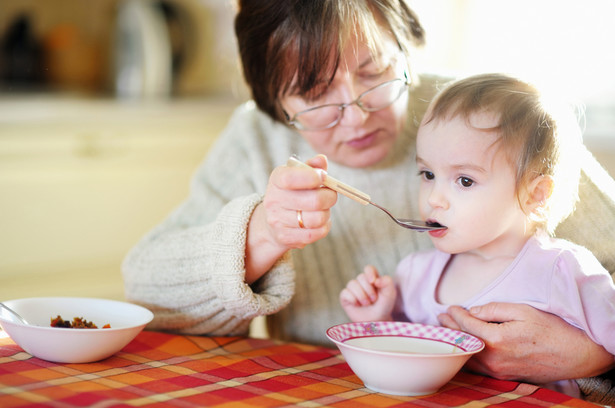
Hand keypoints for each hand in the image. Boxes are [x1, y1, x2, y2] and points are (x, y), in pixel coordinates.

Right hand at [245, 155, 336, 282]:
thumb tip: (322, 160)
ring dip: (327, 213)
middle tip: (330, 195)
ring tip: (323, 210)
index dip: (311, 177)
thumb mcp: (298, 175)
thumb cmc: (292, 193)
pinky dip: (323, 227)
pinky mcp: (285, 237)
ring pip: (318, 219)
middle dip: (330, 197)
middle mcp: (273, 200)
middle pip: (314, 201)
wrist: (272, 221)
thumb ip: (311, 166)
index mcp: (276, 180)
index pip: (290, 179)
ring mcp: (277, 221)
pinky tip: (318, 222)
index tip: (323, 176)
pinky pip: (316, 233)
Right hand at [339, 265, 396, 321]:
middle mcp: (361, 282)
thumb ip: (387, 282)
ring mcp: (352, 289)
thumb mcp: (390, 294)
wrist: (376, 321)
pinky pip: (345, 293)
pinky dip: (352, 299)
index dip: (369, 273)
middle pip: (361, 277)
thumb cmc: (384, 306)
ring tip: (366, 303)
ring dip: (361, 296)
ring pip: (352, 284)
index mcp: (373, 278)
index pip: (369, 269)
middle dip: (368, 290)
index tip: (373, 281)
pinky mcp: (345, 297)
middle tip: (374, 299)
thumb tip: (376, 280)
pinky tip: (357, 305)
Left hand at [438, 303, 614, 382]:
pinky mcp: (505, 377)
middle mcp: (494, 358)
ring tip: (447, 332)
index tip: (450, 308)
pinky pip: (478, 368)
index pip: (467, 325)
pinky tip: (463, 348)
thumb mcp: (523, 310)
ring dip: (456, 344)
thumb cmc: (552, 329)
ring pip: (468, 358)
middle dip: (450, 329)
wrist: (576, 355)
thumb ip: (494, 309)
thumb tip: (474, 311)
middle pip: (463, 343)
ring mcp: (499, 371)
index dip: (456, 315)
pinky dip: (467, 357)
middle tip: (440, 318)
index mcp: (497, 339)